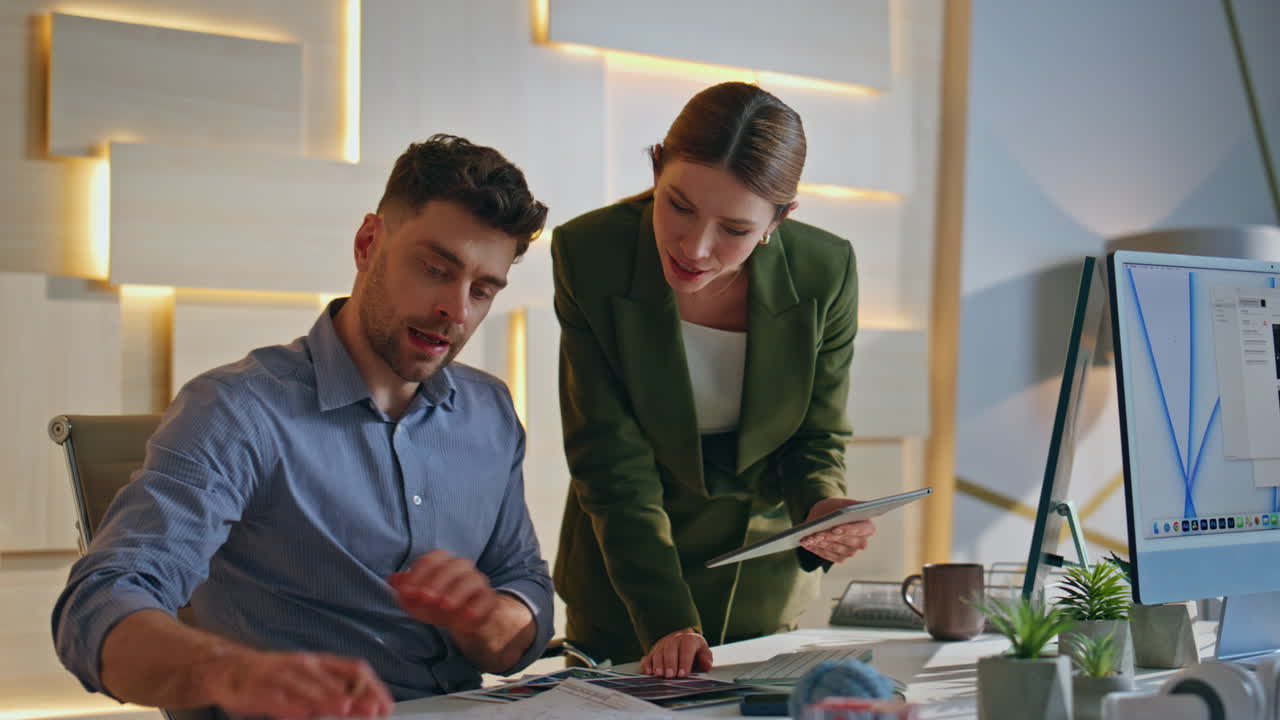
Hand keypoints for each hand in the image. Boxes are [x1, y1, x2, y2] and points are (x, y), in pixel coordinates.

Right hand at [205, 648, 392, 718]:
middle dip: (353, 696)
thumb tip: (363, 705)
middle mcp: (303, 666)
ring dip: (325, 698)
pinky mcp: (259, 690)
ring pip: (306, 687)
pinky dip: (290, 706)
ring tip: (342, 707)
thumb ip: (334, 690)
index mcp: (319, 663)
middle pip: (333, 680)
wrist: (231, 669)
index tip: (385, 704)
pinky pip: (276, 699)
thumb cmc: (276, 677)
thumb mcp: (308, 680)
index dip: (372, 686)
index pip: (354, 669)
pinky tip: (300, 713)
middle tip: (371, 710)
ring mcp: (281, 677)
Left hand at [388, 550, 498, 634]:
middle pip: (453, 566)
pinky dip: (477, 607)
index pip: (431, 560)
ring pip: (472, 579)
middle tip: (425, 598)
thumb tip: (392, 579)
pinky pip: (486, 598)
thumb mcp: (416, 600)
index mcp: (442, 563)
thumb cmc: (435, 605)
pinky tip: (466, 617)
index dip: (418, 574)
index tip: (406, 591)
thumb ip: (404, 590)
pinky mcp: (489, 599)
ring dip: (457, 591)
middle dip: (437, 581)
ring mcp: (477, 582)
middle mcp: (462, 568)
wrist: (462, 621)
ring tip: (445, 606)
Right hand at [640, 628, 712, 677]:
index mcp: (688, 640)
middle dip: (670, 664)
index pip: (686, 650)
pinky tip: (648, 672)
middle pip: (670, 650)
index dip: (684, 662)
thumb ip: (706, 658)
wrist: (681, 640)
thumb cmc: (694, 650)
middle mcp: (674, 640)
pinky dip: (647, 664)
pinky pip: (648, 657)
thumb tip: (706, 664)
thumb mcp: (703, 652)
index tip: (683, 674)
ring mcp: (662, 645)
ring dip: (658, 665)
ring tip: (659, 675)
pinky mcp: (653, 652)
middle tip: (670, 676)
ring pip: (658, 653)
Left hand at [799, 497, 875, 562]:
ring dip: (820, 543)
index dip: (848, 530)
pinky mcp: (841, 558)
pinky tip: (806, 543)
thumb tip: (864, 505)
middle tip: (815, 534)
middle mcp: (862, 542)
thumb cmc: (835, 508)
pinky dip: (816, 549)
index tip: (835, 529)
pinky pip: (828, 555)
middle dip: (828, 537)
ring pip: (835, 548)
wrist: (824, 517)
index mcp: (868, 527)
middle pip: (845, 540)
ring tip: (807, 538)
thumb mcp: (842, 503)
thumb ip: (853, 505)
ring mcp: (851, 552)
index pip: (860, 529)